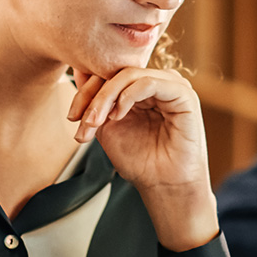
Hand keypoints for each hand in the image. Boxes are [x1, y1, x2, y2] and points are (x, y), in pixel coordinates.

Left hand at [69, 67, 217, 249]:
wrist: (162, 186)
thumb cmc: (140, 160)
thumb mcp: (107, 127)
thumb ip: (95, 101)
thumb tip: (77, 70)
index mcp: (141, 88)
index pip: (110, 73)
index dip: (86, 91)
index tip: (72, 117)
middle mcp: (158, 82)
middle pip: (117, 72)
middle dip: (93, 96)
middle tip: (82, 121)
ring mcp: (172, 86)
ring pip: (130, 74)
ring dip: (106, 97)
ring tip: (96, 122)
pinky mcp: (183, 94)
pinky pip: (149, 82)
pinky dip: (127, 96)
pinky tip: (118, 116)